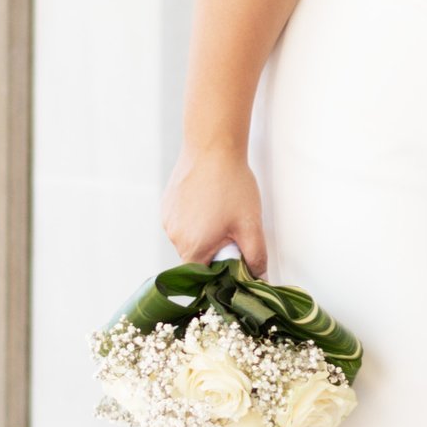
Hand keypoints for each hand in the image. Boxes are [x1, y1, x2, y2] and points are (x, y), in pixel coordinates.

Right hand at [161, 143, 265, 270]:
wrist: (212, 147)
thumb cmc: (231, 185)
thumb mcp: (251, 225)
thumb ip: (256, 257)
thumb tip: (259, 278)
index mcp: (193, 248)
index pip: (205, 277)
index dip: (222, 273)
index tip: (235, 260)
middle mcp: (175, 237)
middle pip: (197, 259)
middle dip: (216, 251)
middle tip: (233, 231)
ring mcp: (168, 220)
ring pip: (189, 239)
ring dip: (205, 234)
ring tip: (221, 212)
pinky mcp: (167, 205)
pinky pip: (182, 223)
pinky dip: (195, 219)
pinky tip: (209, 202)